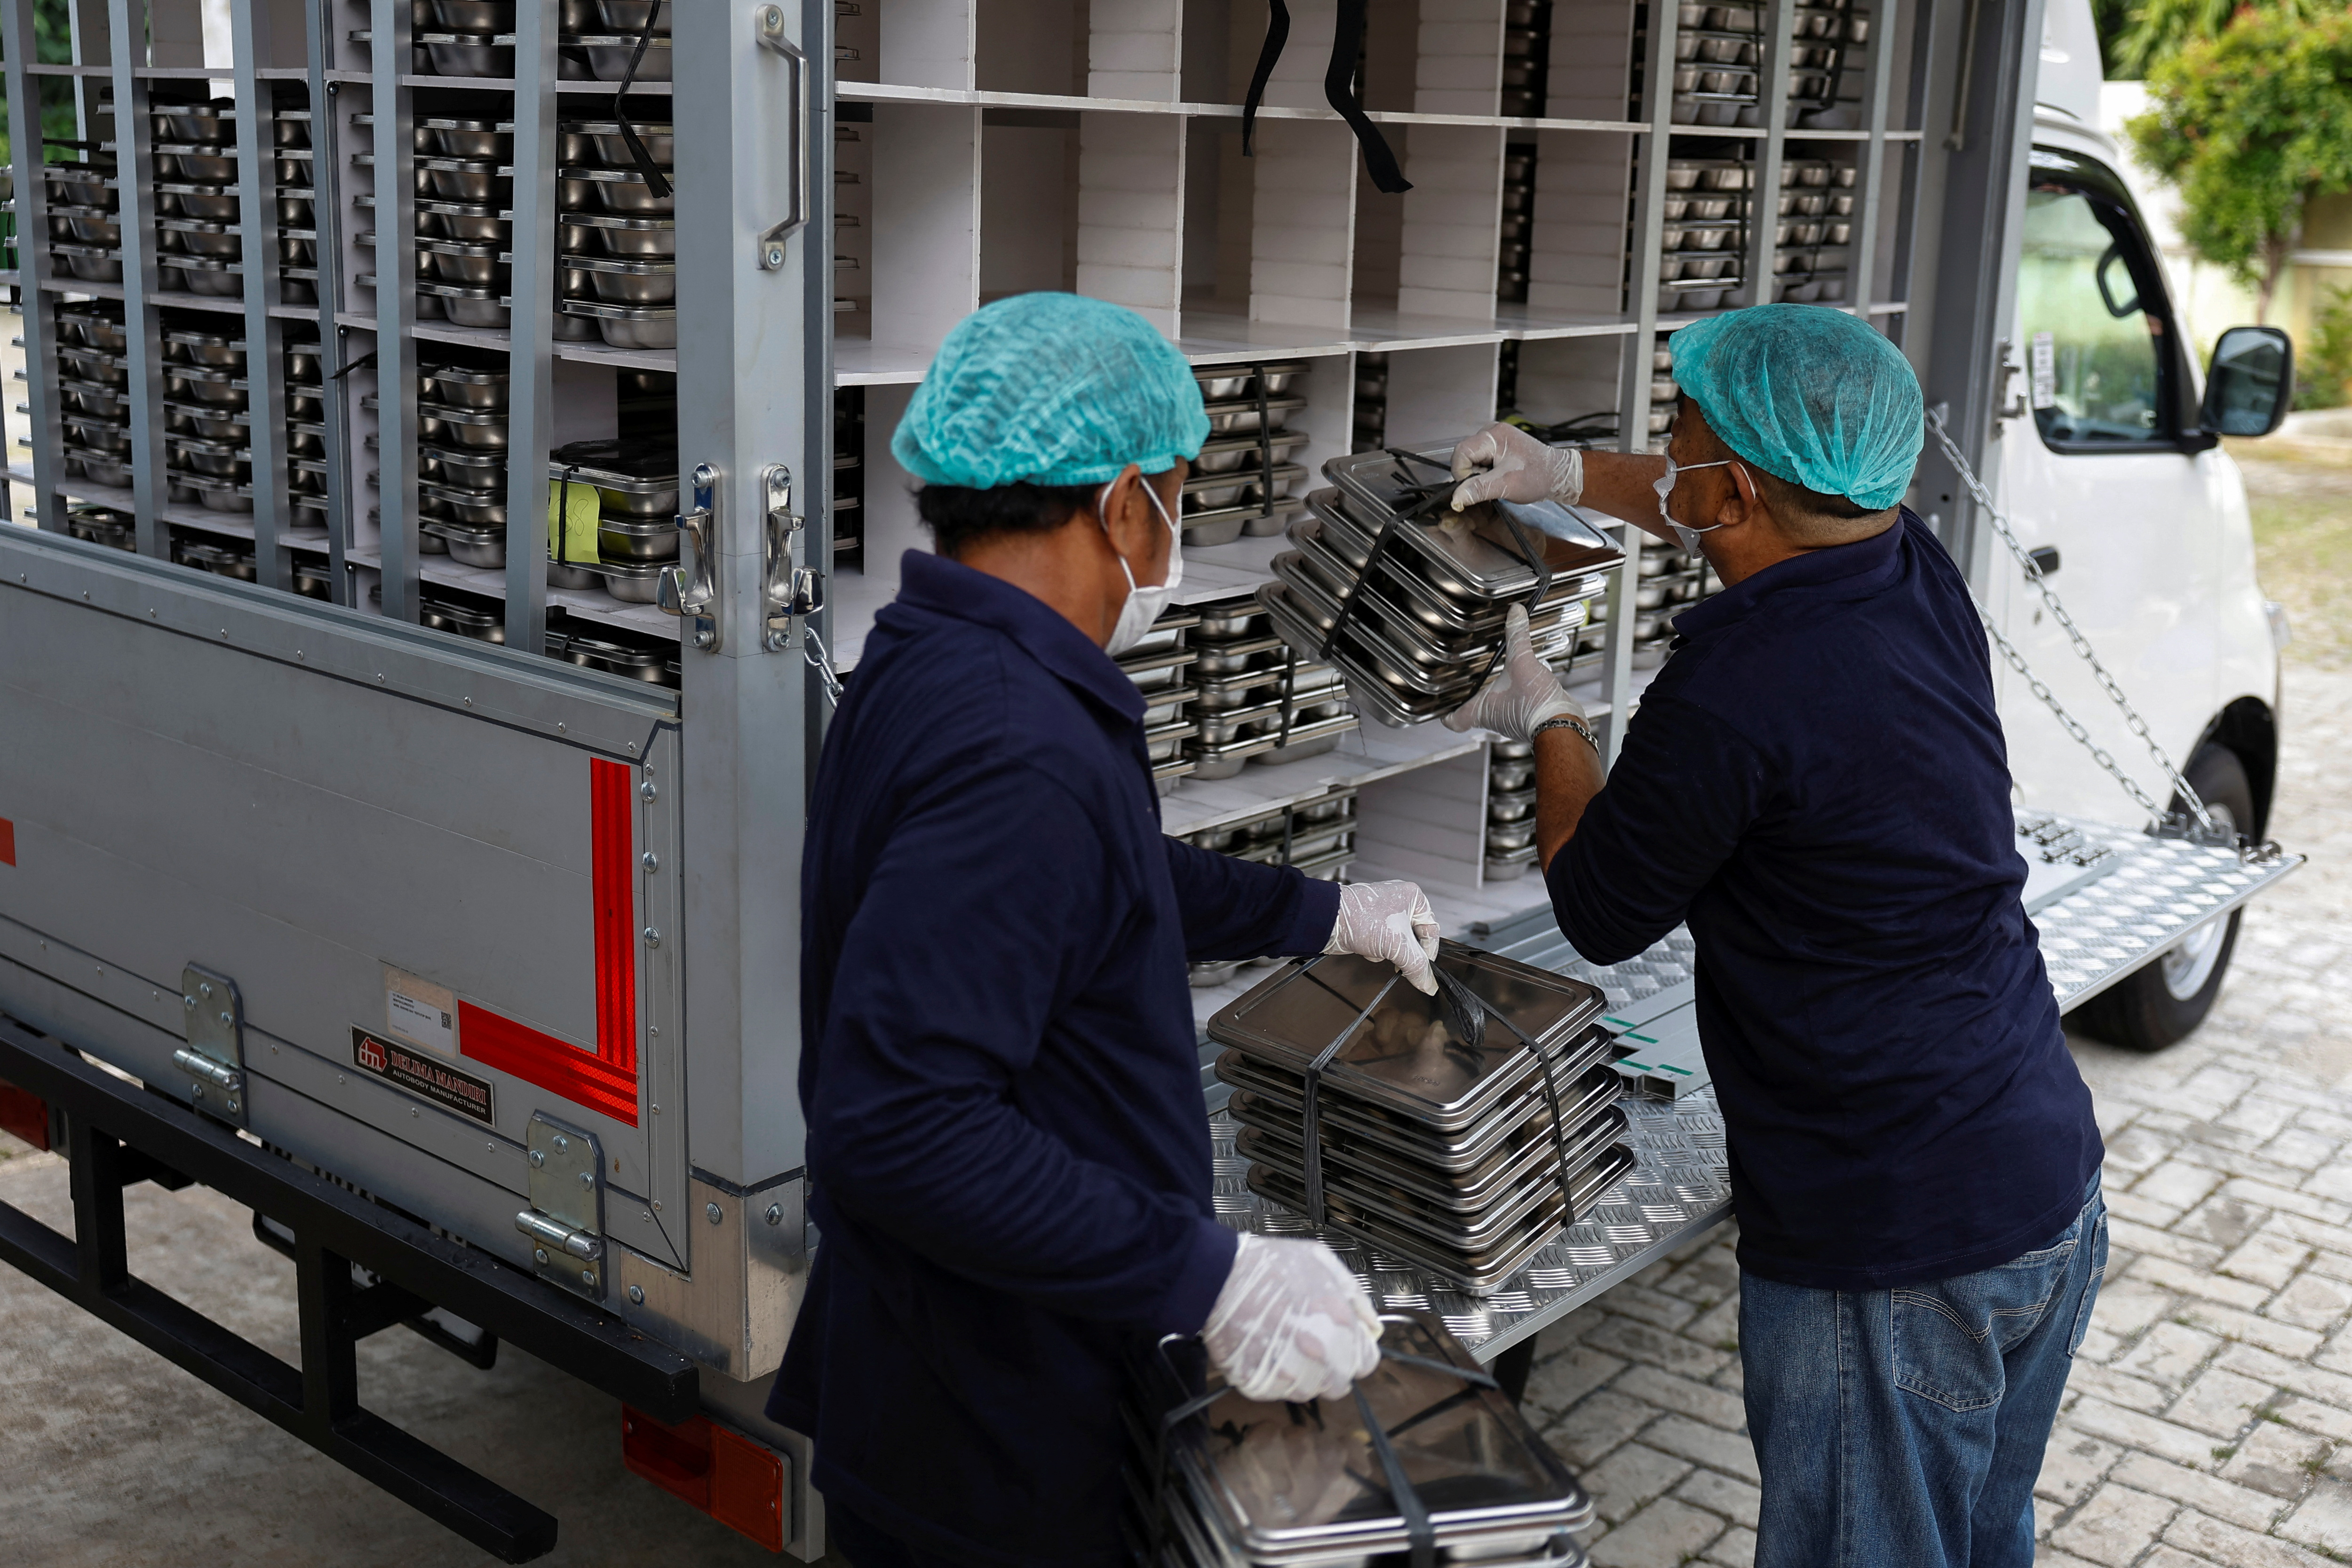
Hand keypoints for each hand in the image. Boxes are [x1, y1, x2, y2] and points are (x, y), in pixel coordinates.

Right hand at [1203, 1233, 1383, 1403]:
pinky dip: (1273, 1379)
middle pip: (1339, 1385)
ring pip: (1308, 1392)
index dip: (1355, 1354)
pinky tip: (1264, 1353)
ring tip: (1284, 1347)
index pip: (1366, 1364)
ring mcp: (1288, 1372)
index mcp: (1340, 1324)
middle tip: (1310, 1347)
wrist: (1219, 1274)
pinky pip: (1276, 1393)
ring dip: (1302, 1376)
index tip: (1343, 1346)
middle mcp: (1319, 1355)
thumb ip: (1355, 1297)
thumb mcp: (1324, 1262)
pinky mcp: (1258, 1383)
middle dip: (1331, 1369)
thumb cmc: (1271, 1264)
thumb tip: (1372, 1326)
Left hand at [1323, 880, 1439, 995]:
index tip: (1423, 970)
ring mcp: (1384, 913)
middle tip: (1400, 961)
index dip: (1428, 953)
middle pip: (1414, 939)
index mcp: (1413, 898)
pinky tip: (1365, 948)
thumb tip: (1429, 984)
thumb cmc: (1360, 918)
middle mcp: (1400, 902)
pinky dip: (1375, 951)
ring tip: (1377, 949)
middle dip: (1403, 952)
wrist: (1327, 921)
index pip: (1431, 931)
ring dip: (1388, 952)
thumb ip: (1418, 967)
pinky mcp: (1370, 925)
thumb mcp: (1398, 945)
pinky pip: (1382, 945)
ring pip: (1397, 944)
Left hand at [1444, 604, 1584, 742]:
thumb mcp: (1523, 662)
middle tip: (1468, 683)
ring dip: (1497, 694)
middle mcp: (1493, 720)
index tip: (1441, 709)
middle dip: (1472, 697)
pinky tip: (1523, 681)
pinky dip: (1516, 694)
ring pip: (1497, 708)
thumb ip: (1517, 637)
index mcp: (1482, 711)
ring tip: (1497, 677)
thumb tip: (1515, 612)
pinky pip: (1516, 705)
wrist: (1563, 723)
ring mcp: (1510, 722)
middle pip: (1474, 711)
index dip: (1446, 714)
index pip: (1454, 720)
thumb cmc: (1536, 704)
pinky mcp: (1527, 719)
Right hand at [1451, 423, 1583, 510]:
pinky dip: (1486, 470)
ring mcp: (1496, 436)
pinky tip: (1500, 474)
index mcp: (1494, 435)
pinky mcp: (1499, 444)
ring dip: (1479, 472)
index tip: (1474, 486)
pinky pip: (1481, 457)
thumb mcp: (1506, 485)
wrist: (1558, 475)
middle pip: (1465, 454)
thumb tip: (1456, 498)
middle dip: (1472, 473)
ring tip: (1498, 478)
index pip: (1461, 452)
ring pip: (1472, 457)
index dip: (1463, 472)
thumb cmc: (1537, 477)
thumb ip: (1479, 489)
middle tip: (1491, 482)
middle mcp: (1492, 431)